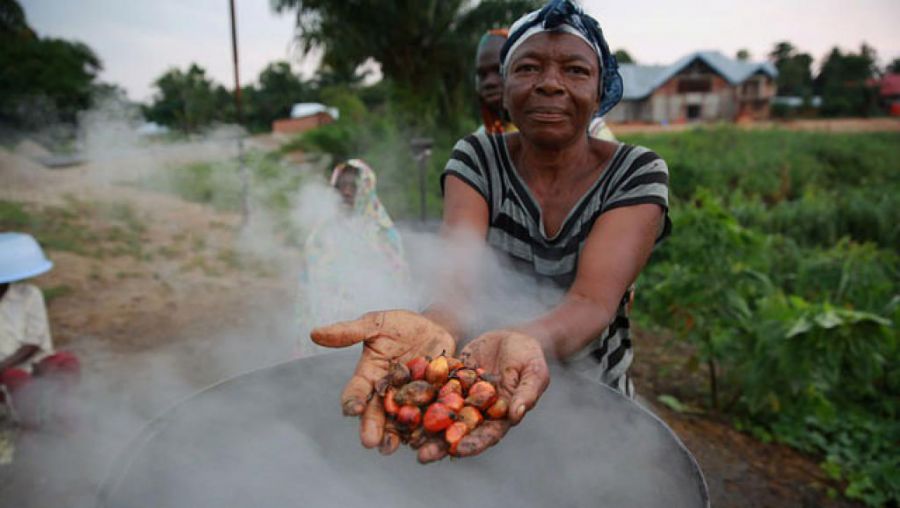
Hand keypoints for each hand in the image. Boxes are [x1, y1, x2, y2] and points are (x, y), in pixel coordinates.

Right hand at [310, 310, 455, 449]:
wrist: (437, 328)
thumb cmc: (402, 326)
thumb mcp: (376, 324)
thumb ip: (350, 331)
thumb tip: (314, 333)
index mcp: (369, 376)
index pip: (356, 391)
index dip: (353, 401)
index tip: (353, 409)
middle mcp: (386, 394)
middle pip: (375, 414)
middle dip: (371, 427)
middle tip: (369, 441)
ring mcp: (408, 402)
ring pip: (398, 424)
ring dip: (395, 438)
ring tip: (391, 448)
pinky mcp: (431, 405)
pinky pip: (428, 421)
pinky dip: (426, 433)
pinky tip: (425, 443)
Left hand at [417, 329, 549, 462]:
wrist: (513, 336)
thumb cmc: (530, 356)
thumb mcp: (534, 372)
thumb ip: (527, 393)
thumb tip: (517, 414)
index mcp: (500, 416)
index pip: (486, 435)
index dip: (472, 444)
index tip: (457, 452)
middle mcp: (478, 411)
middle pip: (459, 432)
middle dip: (440, 444)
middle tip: (422, 456)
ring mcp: (462, 397)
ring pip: (441, 415)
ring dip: (424, 427)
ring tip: (405, 438)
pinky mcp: (449, 381)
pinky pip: (432, 390)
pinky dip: (418, 397)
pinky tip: (400, 403)